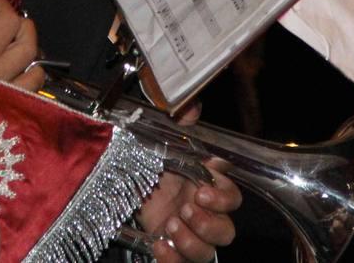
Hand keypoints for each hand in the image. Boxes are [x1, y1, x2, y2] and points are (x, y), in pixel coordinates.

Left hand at [136, 105, 241, 261]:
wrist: (121, 182)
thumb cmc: (148, 163)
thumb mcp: (160, 139)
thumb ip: (178, 123)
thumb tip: (191, 106)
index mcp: (206, 186)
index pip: (232, 197)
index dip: (222, 197)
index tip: (201, 190)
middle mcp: (203, 214)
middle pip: (227, 231)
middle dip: (209, 224)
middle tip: (186, 210)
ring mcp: (189, 235)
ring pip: (209, 252)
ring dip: (192, 243)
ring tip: (171, 225)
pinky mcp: (172, 251)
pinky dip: (172, 259)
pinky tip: (158, 245)